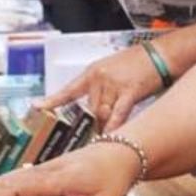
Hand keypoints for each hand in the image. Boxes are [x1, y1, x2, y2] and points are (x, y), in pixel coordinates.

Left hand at [44, 44, 163, 131]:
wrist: (160, 55)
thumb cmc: (138, 64)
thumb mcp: (112, 71)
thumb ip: (101, 90)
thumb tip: (96, 113)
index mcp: (92, 72)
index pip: (68, 90)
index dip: (51, 100)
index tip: (36, 108)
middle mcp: (99, 78)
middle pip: (88, 109)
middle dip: (89, 125)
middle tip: (87, 138)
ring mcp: (114, 84)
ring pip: (101, 114)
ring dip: (103, 128)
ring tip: (104, 139)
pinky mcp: (130, 91)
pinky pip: (118, 114)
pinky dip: (114, 127)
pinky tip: (111, 136)